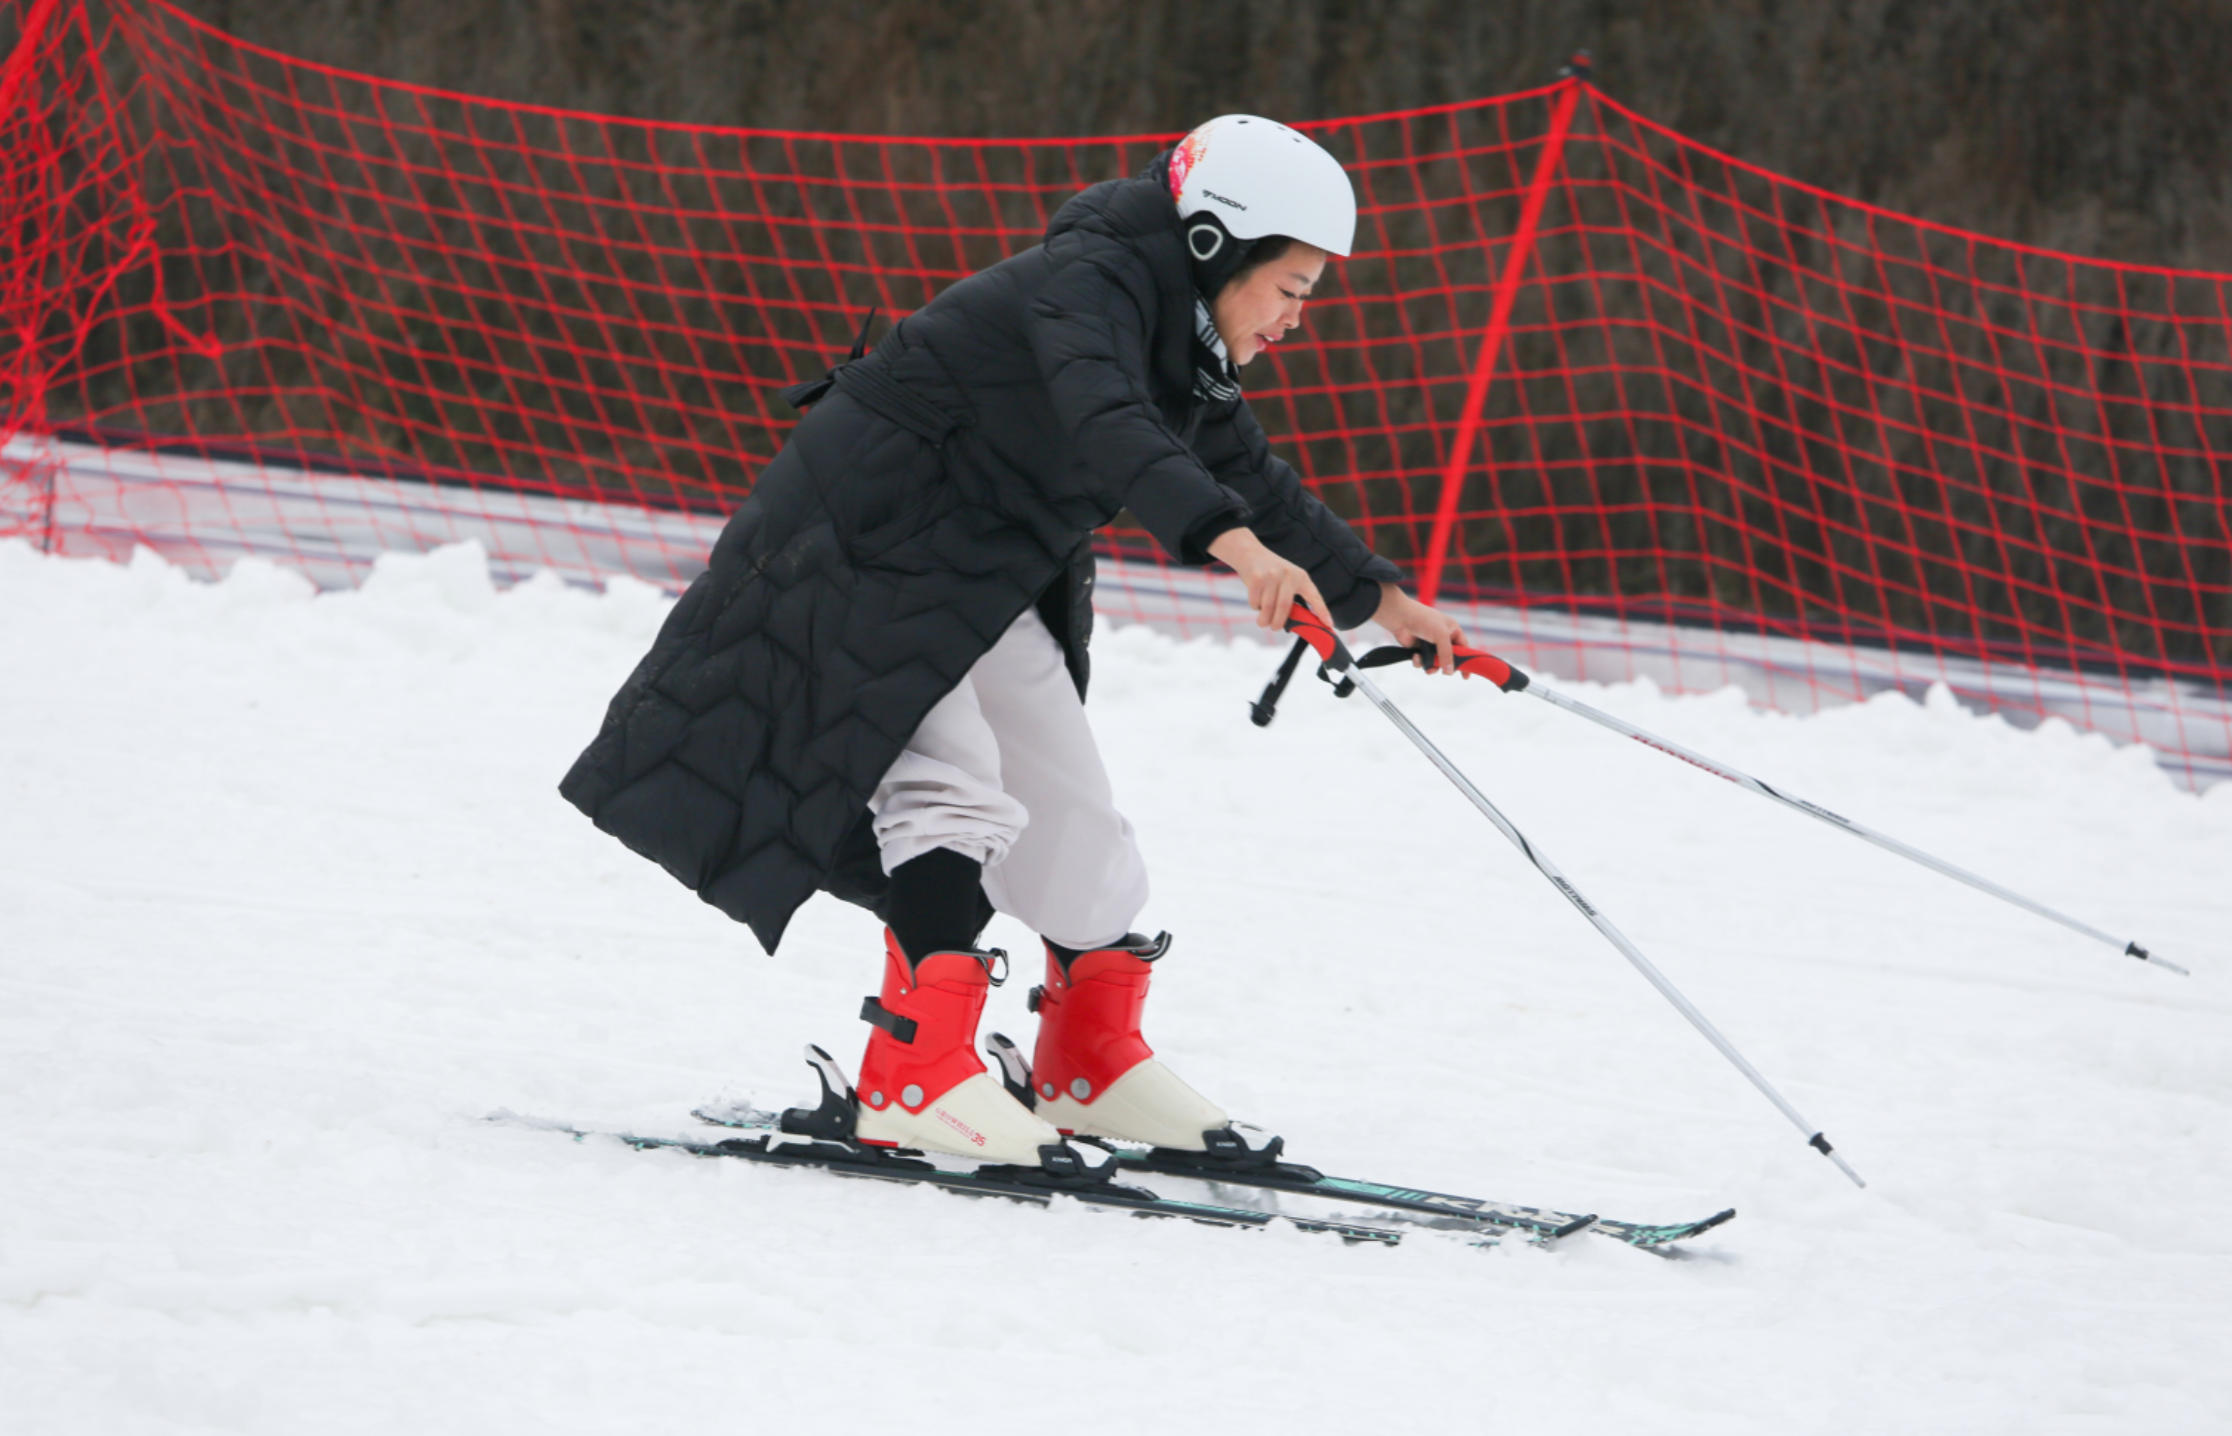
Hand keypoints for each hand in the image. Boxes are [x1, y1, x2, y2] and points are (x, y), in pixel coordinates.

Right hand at [1208, 527, 1331, 633]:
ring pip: (1268, 608)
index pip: (1314, 596)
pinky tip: (1256, 602)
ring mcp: (1272, 575)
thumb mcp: (1287, 578)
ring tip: (1262, 621)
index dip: (1322, 611)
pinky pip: (1256, 603)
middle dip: (1278, 623)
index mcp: (1301, 576)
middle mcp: (1288, 575)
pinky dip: (1255, 607)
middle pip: (1284, 607)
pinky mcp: (1256, 578)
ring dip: (1264, 619)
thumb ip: (1291, 596)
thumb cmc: (1270, 571)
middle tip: (1274, 628)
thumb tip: (1294, 622)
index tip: (1329, 625)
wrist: (1250, 552)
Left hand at [1372, 583, 1467, 673]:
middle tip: (1443, 671)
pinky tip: (1415, 656)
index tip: (1466, 675)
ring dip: (1431, 666)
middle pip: (1450, 658)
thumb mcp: (1441, 635)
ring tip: (1428, 667)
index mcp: (1452, 631)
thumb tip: (1450, 671)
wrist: (1400, 617)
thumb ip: (1447, 654)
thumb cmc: (1423, 619)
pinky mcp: (1419, 650)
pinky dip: (1420, 662)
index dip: (1466, 661)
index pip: (1464, 648)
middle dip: (1445, 666)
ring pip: (1436, 663)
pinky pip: (1423, 662)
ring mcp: (1431, 645)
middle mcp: (1443, 638)